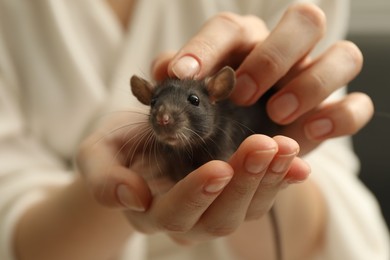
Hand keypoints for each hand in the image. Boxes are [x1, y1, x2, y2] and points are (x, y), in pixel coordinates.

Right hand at [77, 113, 309, 241]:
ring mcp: (216, 211)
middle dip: (243, 183)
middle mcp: (187, 221)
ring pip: (247, 209)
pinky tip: (299, 163)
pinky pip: (264, 197)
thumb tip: (131, 197)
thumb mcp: (98, 153)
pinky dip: (284, 180)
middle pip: (219, 217)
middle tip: (263, 146)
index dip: (197, 194)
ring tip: (285, 147)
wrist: (144, 144)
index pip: (175, 214)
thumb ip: (103, 178)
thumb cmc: (120, 147)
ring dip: (269, 180)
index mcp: (151, 212)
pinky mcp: (237, 196)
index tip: (219, 168)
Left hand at [152, 3, 372, 154]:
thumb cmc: (214, 119)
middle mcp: (288, 52)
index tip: (181, 75)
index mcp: (247, 44)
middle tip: (242, 93)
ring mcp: (317, 78)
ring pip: (344, 55)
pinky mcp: (335, 110)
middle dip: (273, 56)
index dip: (206, 47)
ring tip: (277, 115)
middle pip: (304, 21)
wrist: (246, 149)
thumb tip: (160, 73)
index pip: (230, 27)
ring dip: (311, 83)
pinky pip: (357, 105)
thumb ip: (176, 86)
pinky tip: (311, 131)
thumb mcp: (191, 105)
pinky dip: (341, 116)